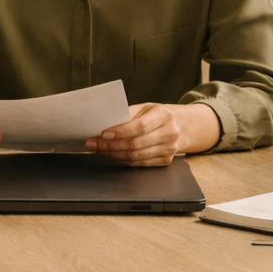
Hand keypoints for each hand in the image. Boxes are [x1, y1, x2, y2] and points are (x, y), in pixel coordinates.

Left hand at [85, 102, 220, 165]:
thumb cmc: (156, 115)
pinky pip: (139, 163)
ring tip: (98, 150)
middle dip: (110, 145)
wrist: (180, 126)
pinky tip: (111, 154)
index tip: (102, 134)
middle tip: (92, 144)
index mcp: (164, 115)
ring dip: (113, 154)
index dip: (120, 132)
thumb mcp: (145, 108)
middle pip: (135, 144)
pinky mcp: (165, 160)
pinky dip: (122, 160)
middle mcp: (169, 133)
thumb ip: (127, 114)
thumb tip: (102, 123)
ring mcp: (169, 149)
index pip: (139, 126)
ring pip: (135, 157)